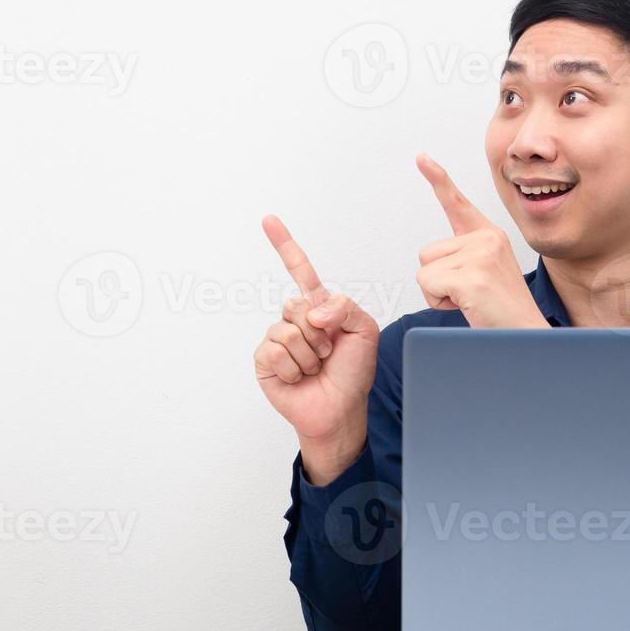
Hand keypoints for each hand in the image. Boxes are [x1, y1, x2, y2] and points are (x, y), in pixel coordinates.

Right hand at [255, 215, 379, 482]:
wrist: (340, 409)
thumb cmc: (352, 372)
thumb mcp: (364, 331)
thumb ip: (344, 307)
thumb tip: (311, 312)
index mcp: (319, 307)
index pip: (300, 271)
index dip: (285, 245)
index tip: (269, 220)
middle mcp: (295, 319)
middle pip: (297, 305)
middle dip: (320, 332)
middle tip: (329, 352)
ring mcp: (277, 339)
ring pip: (288, 331)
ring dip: (309, 354)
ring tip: (316, 367)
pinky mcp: (265, 360)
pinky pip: (275, 351)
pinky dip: (294, 367)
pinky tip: (299, 377)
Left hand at [415, 153, 549, 328]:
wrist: (526, 339)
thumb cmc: (502, 314)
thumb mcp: (485, 276)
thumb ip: (463, 259)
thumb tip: (433, 263)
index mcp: (490, 236)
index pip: (457, 203)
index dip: (438, 179)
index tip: (421, 157)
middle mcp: (487, 238)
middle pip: (427, 252)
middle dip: (438, 280)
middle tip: (470, 296)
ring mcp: (481, 255)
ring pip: (425, 270)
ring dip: (439, 293)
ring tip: (471, 302)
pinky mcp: (472, 276)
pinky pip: (427, 284)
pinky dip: (440, 302)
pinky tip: (468, 307)